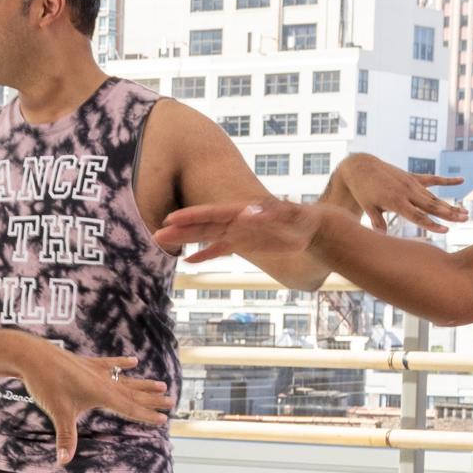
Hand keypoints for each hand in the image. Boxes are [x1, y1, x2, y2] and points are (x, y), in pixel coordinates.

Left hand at [16, 346, 173, 466]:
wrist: (33, 356)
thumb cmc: (46, 384)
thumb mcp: (58, 413)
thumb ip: (65, 437)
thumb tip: (64, 461)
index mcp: (101, 394)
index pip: (130, 408)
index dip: (147, 415)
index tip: (164, 419)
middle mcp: (103, 381)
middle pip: (133, 393)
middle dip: (152, 400)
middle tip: (172, 402)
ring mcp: (96, 370)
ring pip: (125, 379)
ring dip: (143, 384)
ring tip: (161, 385)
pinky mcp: (86, 363)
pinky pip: (109, 364)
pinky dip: (121, 364)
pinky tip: (133, 361)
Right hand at [157, 195, 327, 271]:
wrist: (316, 227)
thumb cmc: (304, 221)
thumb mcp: (290, 216)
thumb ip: (267, 213)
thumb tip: (246, 211)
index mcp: (245, 211)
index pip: (212, 213)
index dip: (191, 216)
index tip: (171, 219)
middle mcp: (237, 220)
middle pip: (203, 225)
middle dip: (180, 230)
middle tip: (156, 234)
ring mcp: (239, 231)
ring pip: (207, 236)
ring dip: (186, 239)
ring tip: (162, 241)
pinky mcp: (245, 242)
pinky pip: (220, 249)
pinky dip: (205, 254)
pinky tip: (189, 261)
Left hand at [323, 152, 472, 234]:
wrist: (361, 167)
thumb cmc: (363, 190)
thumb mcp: (367, 207)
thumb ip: (377, 221)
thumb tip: (381, 237)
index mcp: (396, 201)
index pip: (417, 216)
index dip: (432, 224)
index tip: (446, 230)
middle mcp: (407, 192)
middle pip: (431, 206)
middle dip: (449, 213)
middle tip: (465, 219)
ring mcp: (411, 183)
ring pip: (434, 197)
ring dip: (450, 205)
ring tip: (465, 212)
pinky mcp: (412, 177)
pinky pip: (433, 179)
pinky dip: (447, 180)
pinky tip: (461, 180)